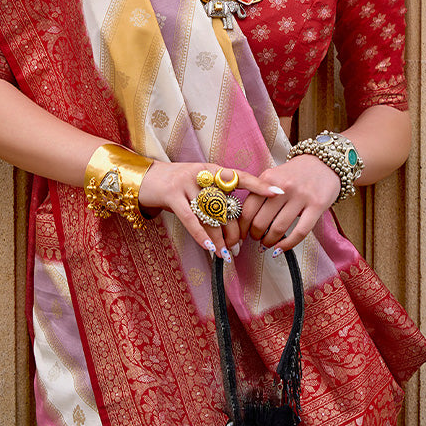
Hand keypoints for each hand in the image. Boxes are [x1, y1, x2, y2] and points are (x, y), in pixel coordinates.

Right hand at [139, 161, 281, 259]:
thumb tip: (239, 220)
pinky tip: (211, 248)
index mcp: (212, 170)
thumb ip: (217, 195)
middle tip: (240, 247)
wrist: (147, 178)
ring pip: (210, 215)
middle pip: (225, 205)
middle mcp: (202, 174)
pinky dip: (201, 235)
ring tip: (227, 255)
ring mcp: (186, 183)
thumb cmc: (178, 184)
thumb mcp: (200, 183)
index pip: (240, 176)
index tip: (278, 192)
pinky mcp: (172, 195)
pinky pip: (190, 219)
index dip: (259, 185)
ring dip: (220, 238)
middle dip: (233, 229)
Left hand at [239, 155, 340, 254]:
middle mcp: (283, 187)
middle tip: (256, 239)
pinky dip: (287, 244)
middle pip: (261, 221)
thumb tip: (246, 220)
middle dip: (255, 235)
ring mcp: (301, 196)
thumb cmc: (296, 173)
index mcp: (268, 179)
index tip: (242, 233)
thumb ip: (260, 193)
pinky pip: (300, 232)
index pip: (248, 208)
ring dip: (269, 241)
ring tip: (267, 244)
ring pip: (278, 228)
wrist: (324, 162)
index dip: (243, 226)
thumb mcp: (274, 176)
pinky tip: (280, 249)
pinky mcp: (317, 205)